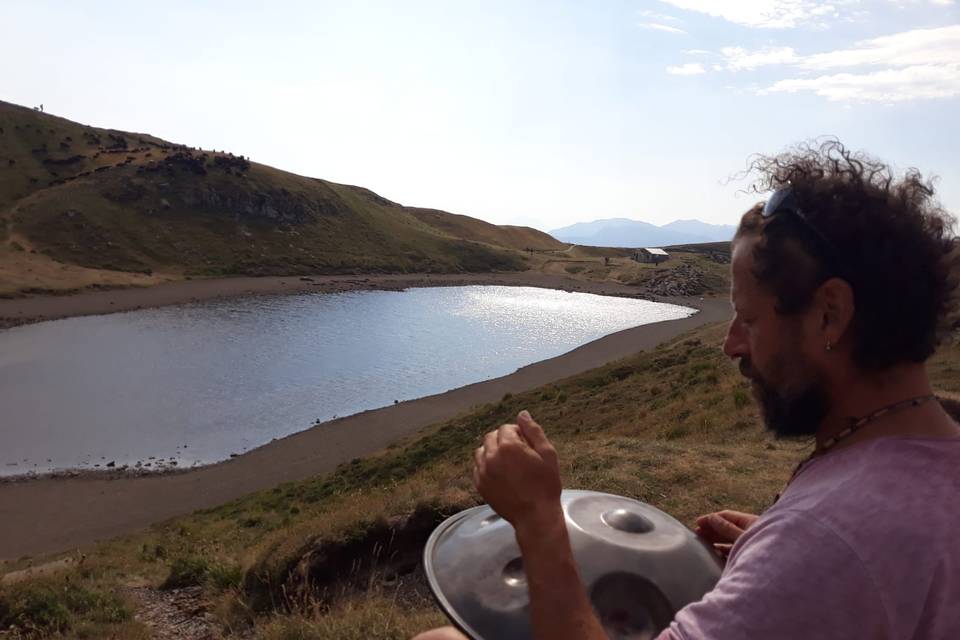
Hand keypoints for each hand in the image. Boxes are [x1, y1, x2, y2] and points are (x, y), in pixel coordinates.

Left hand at [473, 410, 561, 532]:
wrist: (535, 516)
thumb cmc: (545, 485)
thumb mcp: (548, 454)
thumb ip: (533, 431)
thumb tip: (522, 414)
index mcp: (508, 446)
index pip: (506, 428)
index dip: (518, 433)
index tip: (527, 445)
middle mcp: (491, 456)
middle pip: (491, 437)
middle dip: (503, 439)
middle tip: (518, 453)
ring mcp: (483, 472)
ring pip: (482, 451)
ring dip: (493, 451)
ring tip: (507, 463)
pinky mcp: (480, 485)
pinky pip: (478, 467)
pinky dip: (486, 466)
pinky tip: (500, 474)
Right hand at [694, 510, 758, 556]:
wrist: (778, 573)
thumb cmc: (762, 551)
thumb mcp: (742, 537)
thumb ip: (727, 528)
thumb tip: (712, 518)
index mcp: (751, 522)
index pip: (727, 516)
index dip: (712, 518)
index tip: (698, 522)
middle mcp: (751, 532)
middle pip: (728, 527)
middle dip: (712, 528)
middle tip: (697, 533)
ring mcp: (750, 544)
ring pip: (729, 539)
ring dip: (716, 539)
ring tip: (703, 541)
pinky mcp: (748, 556)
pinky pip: (734, 550)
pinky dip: (723, 550)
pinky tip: (715, 552)